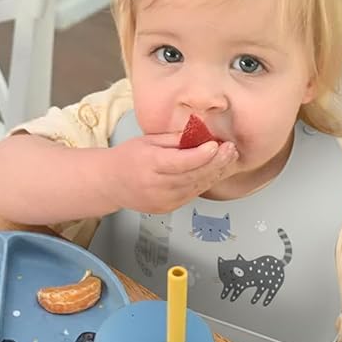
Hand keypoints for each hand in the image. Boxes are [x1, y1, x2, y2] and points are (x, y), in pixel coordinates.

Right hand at [105, 133, 238, 212]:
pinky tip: (214, 172)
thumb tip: (200, 133)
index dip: (201, 155)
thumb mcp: (148, 140)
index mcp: (149, 164)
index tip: (216, 145)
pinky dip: (205, 182)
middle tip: (231, 150)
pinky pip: (192, 194)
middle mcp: (156, 185)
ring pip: (196, 187)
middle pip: (193, 175)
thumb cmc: (127, 158)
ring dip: (215, 173)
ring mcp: (162, 200)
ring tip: (228, 159)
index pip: (180, 162)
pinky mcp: (168, 208)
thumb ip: (175, 139)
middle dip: (216, 163)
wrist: (110, 183)